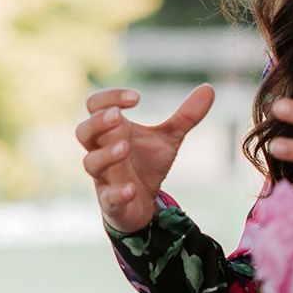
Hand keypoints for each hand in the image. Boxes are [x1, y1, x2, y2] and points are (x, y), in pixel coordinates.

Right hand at [76, 84, 215, 233]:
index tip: (137, 98)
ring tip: (125, 147)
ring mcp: (104, 177)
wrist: (143, 204)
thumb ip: (186, 115)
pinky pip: (108, 198)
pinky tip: (131, 189)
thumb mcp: (169, 139)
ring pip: (90, 162)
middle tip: (119, 117)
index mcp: (112, 131)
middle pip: (83, 131)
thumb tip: (209, 88)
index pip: (96, 105)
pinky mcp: (111, 201)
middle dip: (98, 122)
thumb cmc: (147, 165)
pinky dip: (118, 193)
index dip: (110, 97)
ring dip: (105, 154)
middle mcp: (102, 151)